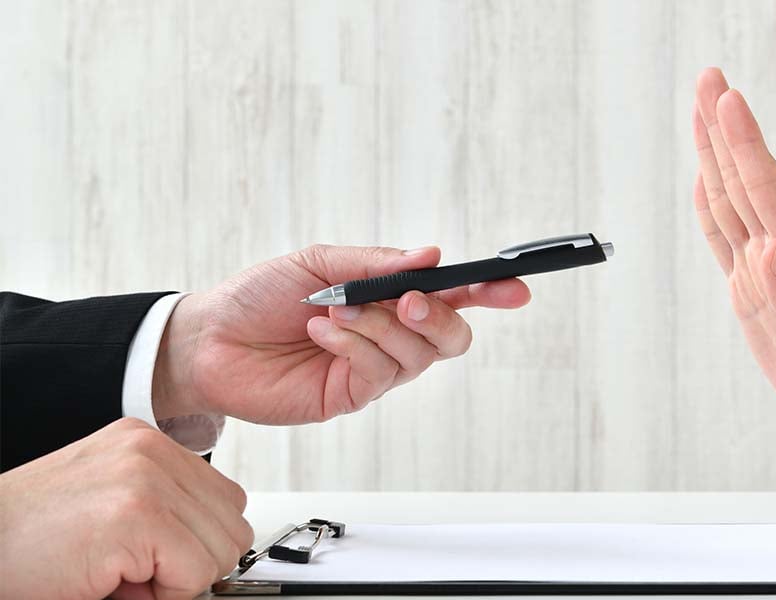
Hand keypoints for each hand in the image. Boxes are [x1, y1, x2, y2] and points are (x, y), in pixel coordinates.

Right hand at [0, 418, 252, 599]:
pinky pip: (195, 573)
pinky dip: (163, 595)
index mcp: (145, 444)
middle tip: (133, 571)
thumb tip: (217, 551)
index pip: (224, 500)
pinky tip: (115, 582)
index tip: (152, 557)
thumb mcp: (109, 507)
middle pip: (232, 525)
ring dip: (176, 579)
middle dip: (192, 562)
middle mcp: (150, 451)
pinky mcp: (138, 515)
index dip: (195, 543)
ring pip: (221, 552)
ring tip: (120, 573)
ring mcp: (146, 478)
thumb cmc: (28, 541)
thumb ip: (167, 512)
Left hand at [153, 244, 530, 423]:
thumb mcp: (319, 262)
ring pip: (416, 354)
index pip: (454, 296)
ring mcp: (374, 369)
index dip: (488, 291)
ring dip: (381, 326)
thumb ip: (375, 263)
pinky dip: (356, 345)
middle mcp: (391, 335)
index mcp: (390, 297)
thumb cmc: (262, 295)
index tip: (514, 287)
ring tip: (337, 309)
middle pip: (451, 336)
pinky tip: (325, 331)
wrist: (209, 338)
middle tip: (407, 299)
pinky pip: (378, 373)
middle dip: (439, 315)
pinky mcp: (350, 396)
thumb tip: (431, 255)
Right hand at [689, 67, 775, 463]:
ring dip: (716, 155)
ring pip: (733, 201)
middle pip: (746, 182)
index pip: (767, 192)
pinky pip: (726, 240)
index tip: (728, 98)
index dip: (744, 145)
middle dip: (725, 129)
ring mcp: (767, 272)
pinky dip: (711, 207)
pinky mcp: (754, 292)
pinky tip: (705, 181)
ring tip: (704, 111)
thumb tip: (769, 250)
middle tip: (709, 78)